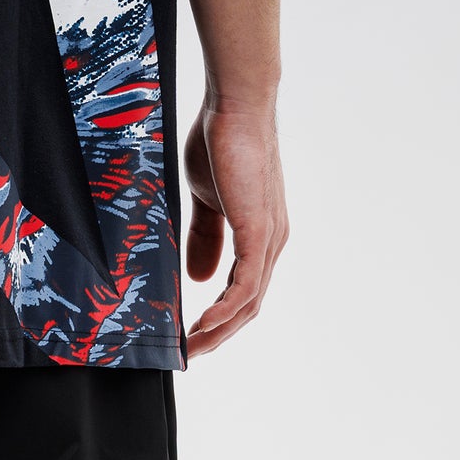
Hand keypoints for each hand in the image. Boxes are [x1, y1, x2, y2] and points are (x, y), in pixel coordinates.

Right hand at [183, 101, 288, 355]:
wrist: (237, 108)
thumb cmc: (222, 143)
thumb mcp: (206, 198)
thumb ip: (205, 237)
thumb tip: (198, 279)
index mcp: (259, 235)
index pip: (242, 289)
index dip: (219, 315)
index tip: (191, 331)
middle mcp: (271, 243)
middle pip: (248, 306)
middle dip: (219, 333)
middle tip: (189, 351)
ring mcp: (269, 239)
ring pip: (248, 302)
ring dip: (219, 328)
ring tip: (192, 345)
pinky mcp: (259, 232)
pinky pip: (245, 285)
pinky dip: (224, 308)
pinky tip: (203, 320)